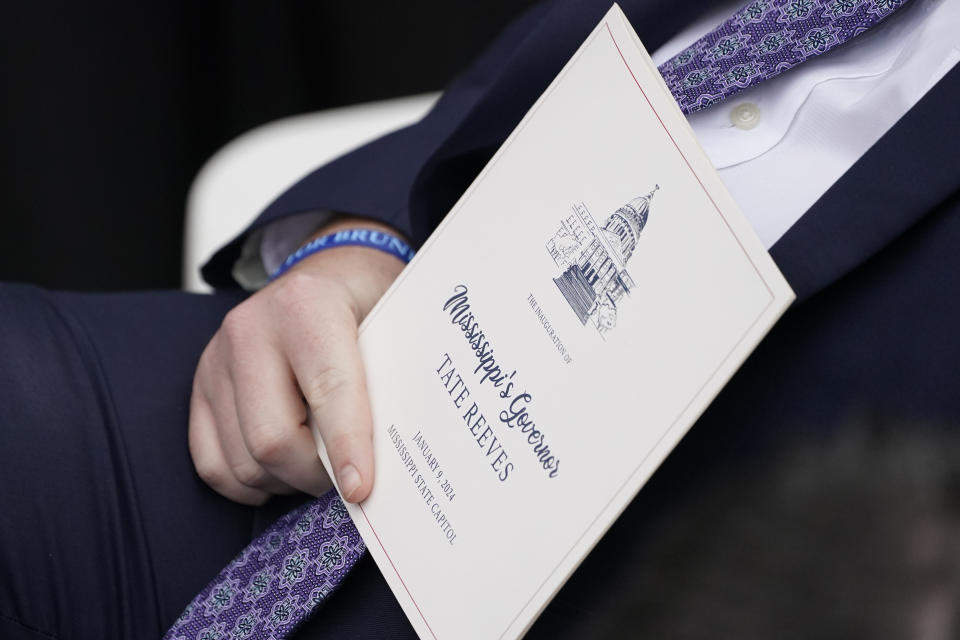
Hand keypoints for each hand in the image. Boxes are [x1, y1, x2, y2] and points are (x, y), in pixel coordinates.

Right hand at [189, 217, 404, 504]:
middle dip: (314, 476)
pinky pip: (211, 462)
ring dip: (285, 483)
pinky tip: (279, 474)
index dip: (346, 448)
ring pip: (242, 459)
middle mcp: (251, 329)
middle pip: (273, 438)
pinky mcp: (199, 386)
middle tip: (348, 480)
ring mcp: (217, 359)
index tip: (361, 490)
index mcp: (307, 306)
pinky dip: (247, 483)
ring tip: (318, 471)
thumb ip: (390, 381)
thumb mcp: (392, 325)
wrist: (326, 276)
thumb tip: (397, 455)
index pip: (328, 390)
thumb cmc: (367, 306)